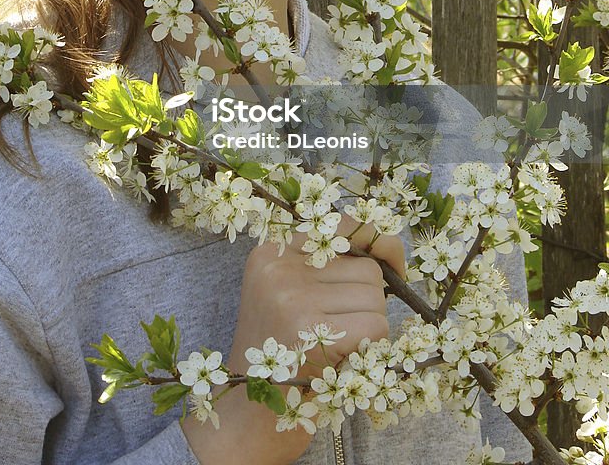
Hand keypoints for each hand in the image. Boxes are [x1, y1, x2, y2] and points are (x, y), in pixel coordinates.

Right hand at [181, 219, 405, 464]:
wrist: (246, 416)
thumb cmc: (281, 354)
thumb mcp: (288, 294)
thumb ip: (327, 267)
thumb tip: (389, 252)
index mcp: (272, 252)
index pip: (342, 225)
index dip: (377, 241)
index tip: (395, 264)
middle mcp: (279, 266)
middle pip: (367, 270)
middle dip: (369, 302)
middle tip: (339, 330)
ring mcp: (292, 295)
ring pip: (375, 299)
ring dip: (370, 327)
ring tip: (335, 346)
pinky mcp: (308, 329)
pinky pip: (375, 327)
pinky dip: (371, 349)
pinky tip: (340, 359)